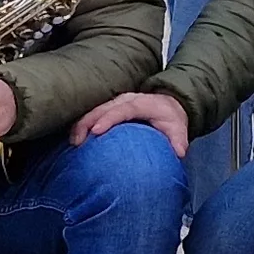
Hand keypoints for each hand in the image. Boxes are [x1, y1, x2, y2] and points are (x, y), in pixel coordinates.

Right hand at [76, 91, 191, 154]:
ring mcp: (116, 103)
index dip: (108, 118)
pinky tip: (76, 138)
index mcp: (141, 103)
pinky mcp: (111, 109)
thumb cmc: (170, 118)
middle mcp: (126, 100)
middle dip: (87, 122)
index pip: (123, 109)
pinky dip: (84, 124)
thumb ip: (179, 139)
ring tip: (73, 141)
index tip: (96, 131)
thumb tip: (179, 152)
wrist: (168, 105)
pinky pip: (95, 114)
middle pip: (103, 108)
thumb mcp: (178, 127)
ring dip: (82, 123)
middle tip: (77, 141)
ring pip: (95, 110)